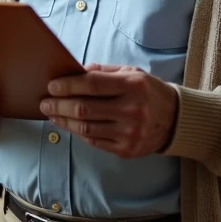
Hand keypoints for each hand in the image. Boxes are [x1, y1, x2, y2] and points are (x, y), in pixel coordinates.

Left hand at [41, 64, 178, 158]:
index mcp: (133, 86)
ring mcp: (130, 133)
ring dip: (64, 121)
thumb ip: (103, 72)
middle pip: (84, 109)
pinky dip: (78, 133)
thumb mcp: (131, 73)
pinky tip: (69, 125)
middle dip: (59, 105)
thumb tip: (74, 72)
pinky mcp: (126, 150)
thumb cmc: (148, 91)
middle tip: (45, 102)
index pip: (92, 85)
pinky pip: (95, 141)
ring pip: (86, 128)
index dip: (68, 85)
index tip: (52, 86)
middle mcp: (132, 110)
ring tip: (52, 114)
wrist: (175, 119)